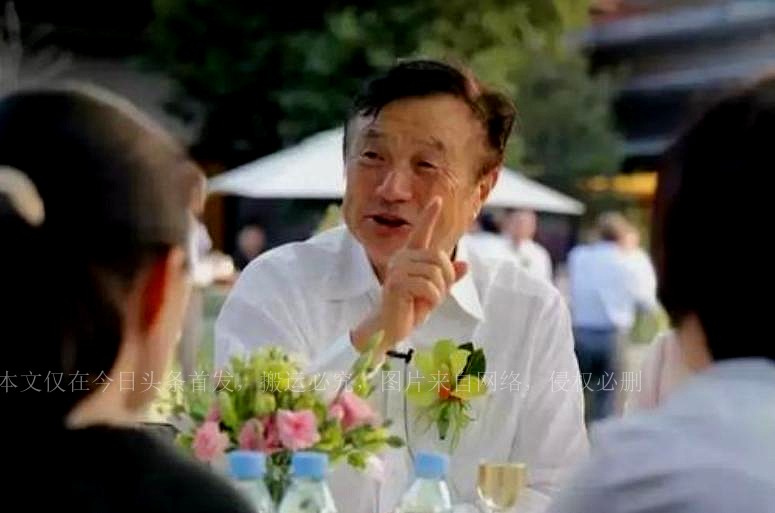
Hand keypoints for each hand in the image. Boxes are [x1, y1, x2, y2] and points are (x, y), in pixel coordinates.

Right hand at [351, 197, 467, 354]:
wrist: (390, 327)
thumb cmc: (410, 308)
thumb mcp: (435, 292)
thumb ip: (448, 278)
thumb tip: (466, 265)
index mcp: (410, 257)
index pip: (421, 232)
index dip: (429, 216)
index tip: (438, 199)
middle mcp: (402, 258)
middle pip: (439, 258)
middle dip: (446, 279)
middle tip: (437, 296)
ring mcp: (397, 269)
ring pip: (435, 273)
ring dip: (438, 292)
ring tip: (427, 302)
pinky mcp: (396, 283)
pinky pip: (428, 287)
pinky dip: (432, 300)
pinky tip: (421, 307)